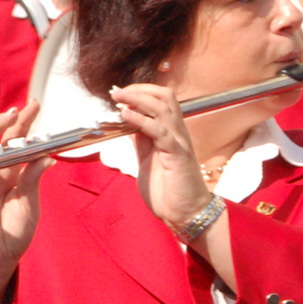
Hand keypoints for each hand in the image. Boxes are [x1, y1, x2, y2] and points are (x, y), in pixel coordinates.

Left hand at [108, 83, 211, 232]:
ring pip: (163, 108)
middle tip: (117, 92)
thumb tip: (127, 123)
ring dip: (138, 99)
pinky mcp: (177, 154)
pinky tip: (126, 116)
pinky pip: (159, 131)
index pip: (160, 100)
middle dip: (139, 89)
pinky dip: (141, 120)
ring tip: (118, 98)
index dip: (140, 92)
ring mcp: (178, 142)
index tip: (118, 93)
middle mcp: (177, 133)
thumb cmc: (168, 189)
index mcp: (170, 132)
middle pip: (165, 97)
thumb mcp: (147, 159)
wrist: (185, 214)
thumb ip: (141, 141)